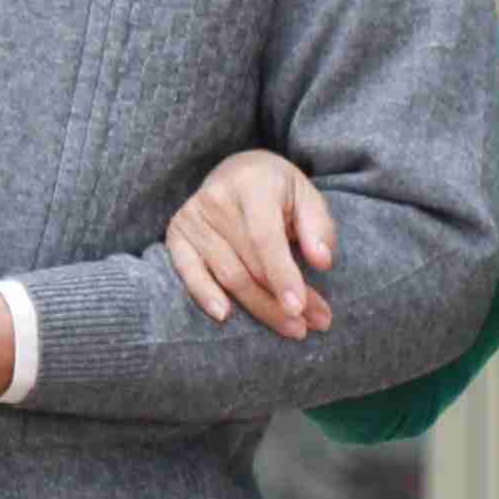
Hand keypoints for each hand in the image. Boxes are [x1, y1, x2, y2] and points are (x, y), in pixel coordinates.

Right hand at [165, 149, 334, 338]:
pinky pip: (189, 272)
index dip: (282, 275)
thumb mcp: (306, 196)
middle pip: (249, 264)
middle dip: (279, 301)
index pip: (265, 237)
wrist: (236, 171)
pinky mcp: (176, 234)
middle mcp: (216, 198)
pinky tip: (223, 315)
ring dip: (260, 308)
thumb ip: (318, 227)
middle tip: (310, 324)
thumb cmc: (277, 190)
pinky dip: (204, 295)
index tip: (299, 307)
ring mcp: (192, 217)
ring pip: (227, 276)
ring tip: (291, 327)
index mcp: (251, 183)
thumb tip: (322, 262)